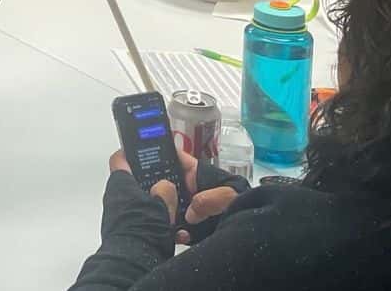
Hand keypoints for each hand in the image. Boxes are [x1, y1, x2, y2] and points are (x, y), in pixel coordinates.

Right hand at [108, 147, 239, 242]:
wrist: (251, 233)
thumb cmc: (244, 205)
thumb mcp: (230, 196)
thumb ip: (211, 199)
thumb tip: (191, 213)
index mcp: (197, 175)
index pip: (174, 159)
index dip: (158, 154)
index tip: (139, 157)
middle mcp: (189, 190)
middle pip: (164, 185)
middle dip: (154, 189)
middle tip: (142, 194)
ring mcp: (187, 209)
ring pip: (165, 207)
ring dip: (162, 212)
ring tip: (160, 218)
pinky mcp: (188, 227)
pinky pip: (173, 227)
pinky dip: (173, 232)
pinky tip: (177, 235)